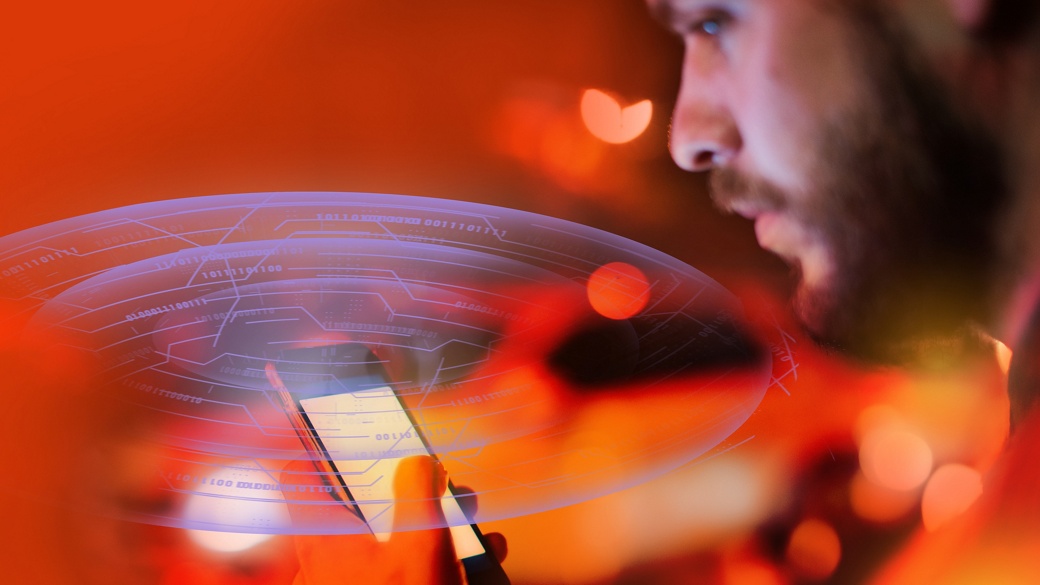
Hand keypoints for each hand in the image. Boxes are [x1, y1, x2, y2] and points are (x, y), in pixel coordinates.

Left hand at [282, 455, 506, 584]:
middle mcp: (329, 559)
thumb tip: (418, 461)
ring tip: (476, 524)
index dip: (319, 445)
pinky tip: (482, 565)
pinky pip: (404, 574)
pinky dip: (437, 564)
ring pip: (389, 541)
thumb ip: (419, 494)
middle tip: (444, 482)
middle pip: (360, 506)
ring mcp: (353, 584)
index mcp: (324, 535)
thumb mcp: (420, 545)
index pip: (300, 475)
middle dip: (409, 490)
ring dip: (435, 528)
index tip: (346, 427)